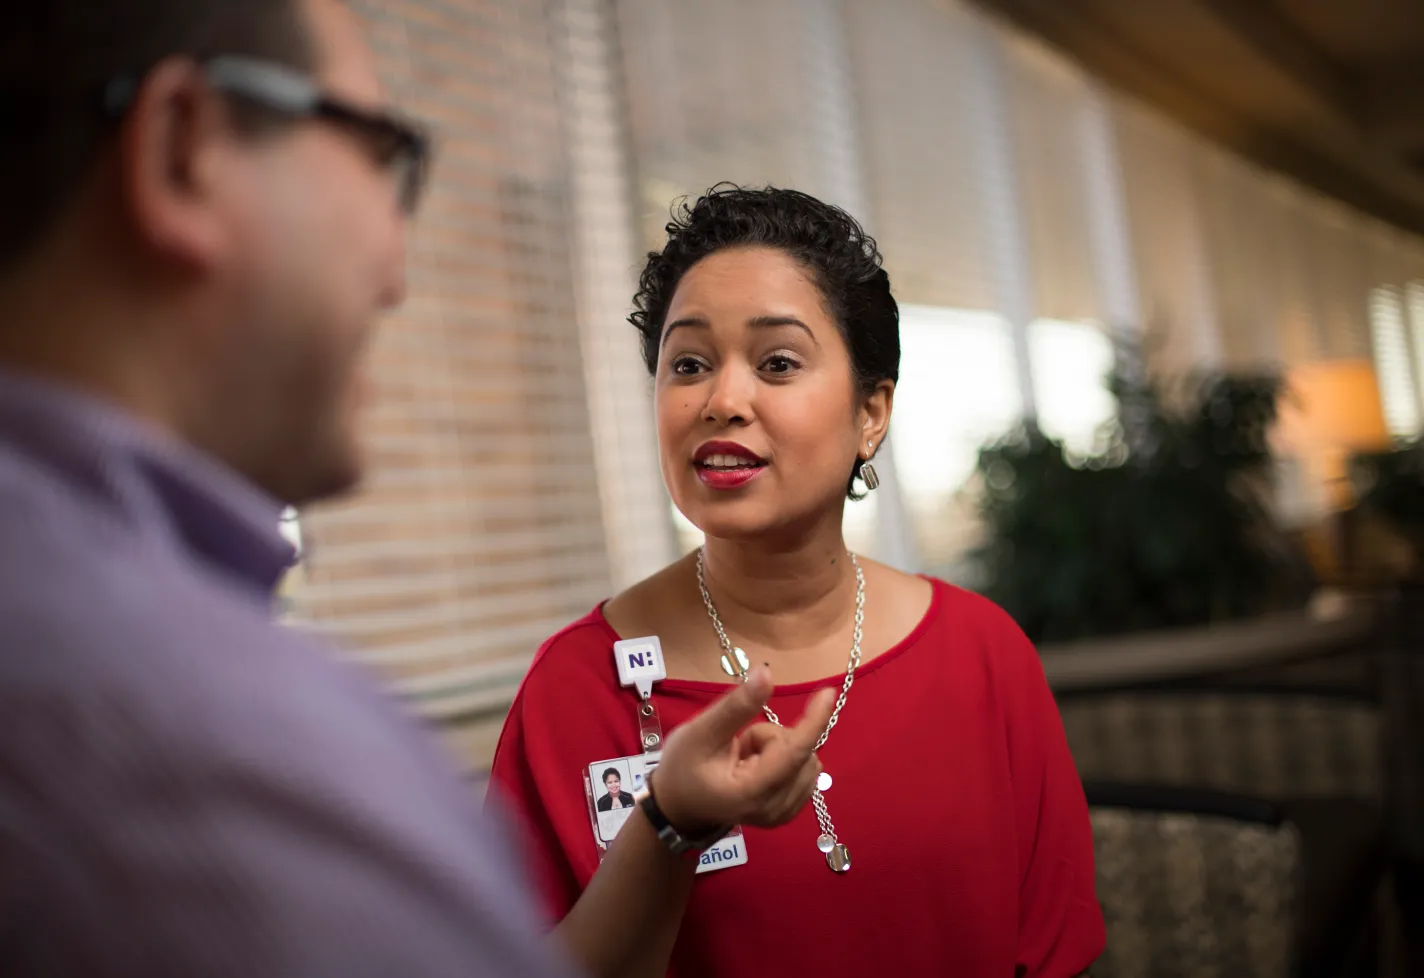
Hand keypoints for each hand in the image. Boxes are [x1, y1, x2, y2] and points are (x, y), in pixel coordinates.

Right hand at [650, 667, 835, 836]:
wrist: (678, 808)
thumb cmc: (682, 769)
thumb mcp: (701, 732)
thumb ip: (736, 706)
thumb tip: (766, 674)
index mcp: (751, 792)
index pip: (794, 753)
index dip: (813, 721)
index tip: (827, 693)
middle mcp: (774, 809)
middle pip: (799, 752)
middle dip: (772, 737)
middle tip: (739, 745)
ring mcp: (783, 814)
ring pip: (805, 760)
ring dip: (778, 749)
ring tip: (744, 758)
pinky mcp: (788, 813)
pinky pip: (804, 772)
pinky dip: (784, 762)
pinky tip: (756, 769)